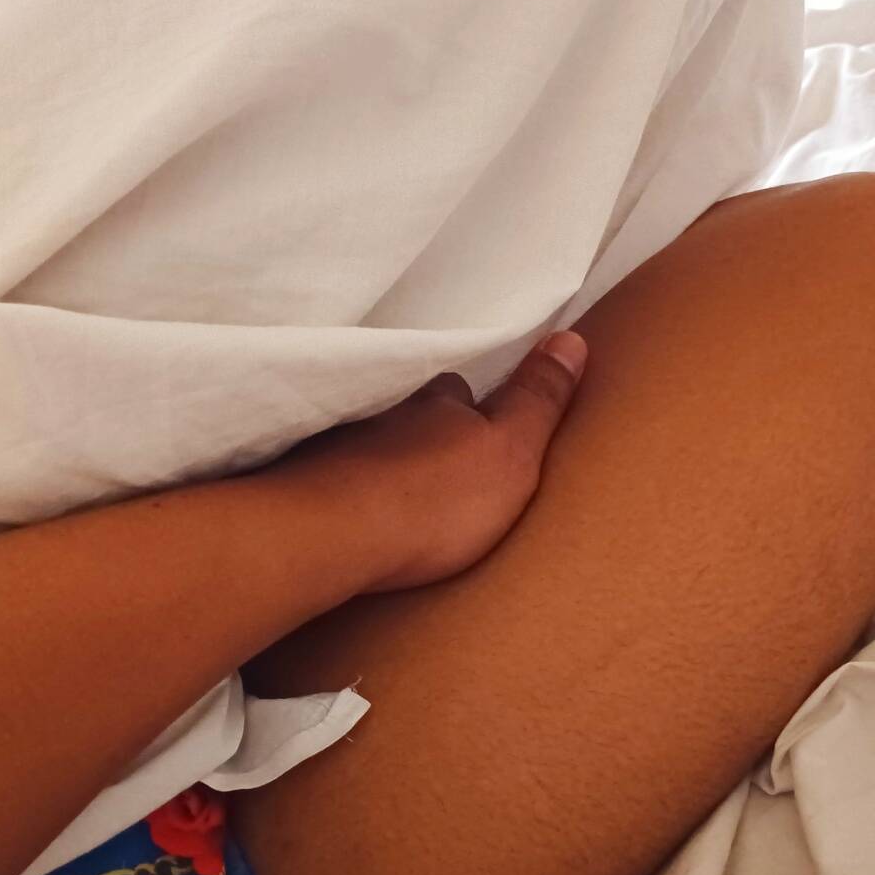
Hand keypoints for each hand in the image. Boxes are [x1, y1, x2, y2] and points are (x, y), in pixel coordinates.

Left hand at [274, 331, 587, 592]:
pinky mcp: (305, 483)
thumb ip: (537, 400)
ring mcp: (337, 446)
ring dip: (382, 459)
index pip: (459, 390)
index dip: (472, 405)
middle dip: (423, 432)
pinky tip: (349, 509)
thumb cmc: (432, 500)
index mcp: (438, 404)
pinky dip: (343, 486)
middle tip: (437, 460)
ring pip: (369, 443)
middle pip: (409, 414)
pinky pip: (330, 476)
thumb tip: (569, 338)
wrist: (332, 535)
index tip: (480, 421)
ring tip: (394, 489)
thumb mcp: (510, 453)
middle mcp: (385, 413)